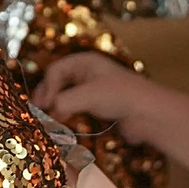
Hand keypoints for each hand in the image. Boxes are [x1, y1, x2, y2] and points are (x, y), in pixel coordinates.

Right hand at [33, 51, 160, 142]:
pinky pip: (76, 109)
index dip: (46, 87)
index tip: (43, 106)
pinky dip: (67, 115)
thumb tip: (46, 114)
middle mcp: (88, 73)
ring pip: (67, 97)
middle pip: (59, 83)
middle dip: (48, 97)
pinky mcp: (99, 107)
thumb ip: (63, 102)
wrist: (149, 113)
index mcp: (85, 62)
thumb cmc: (121, 96)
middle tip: (39, 113)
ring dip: (56, 108)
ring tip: (48, 121)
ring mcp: (93, 90)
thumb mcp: (87, 95)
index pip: (55, 71)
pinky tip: (63, 125)